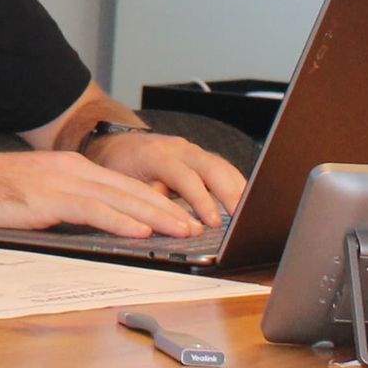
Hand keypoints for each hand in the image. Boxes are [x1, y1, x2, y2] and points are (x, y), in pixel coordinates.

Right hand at [0, 151, 209, 238]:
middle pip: (128, 189)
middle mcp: (70, 169)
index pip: (120, 183)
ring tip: (180, 230)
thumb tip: (91, 224)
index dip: (152, 199)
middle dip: (164, 207)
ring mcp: (61, 182)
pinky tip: (141, 231)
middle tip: (193, 225)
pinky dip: (121, 221)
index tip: (176, 214)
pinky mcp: (49, 199)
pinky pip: (94, 211)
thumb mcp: (35, 194)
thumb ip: (64, 203)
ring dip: (154, 216)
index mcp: (68, 168)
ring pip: (119, 199)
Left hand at [82, 132, 246, 227]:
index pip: (185, 176)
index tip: (212, 223)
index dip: (201, 200)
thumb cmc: (116, 166)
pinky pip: (223, 169)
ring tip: (253, 215)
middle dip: (230, 194)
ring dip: (239, 190)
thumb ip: (148, 196)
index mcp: (155, 154)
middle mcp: (177, 149)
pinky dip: (236, 185)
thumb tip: (176, 217)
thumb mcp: (122, 183)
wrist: (115, 144)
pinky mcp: (199, 158)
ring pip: (222, 166)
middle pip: (212, 168)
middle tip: (243, 219)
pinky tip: (247, 203)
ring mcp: (191, 151)